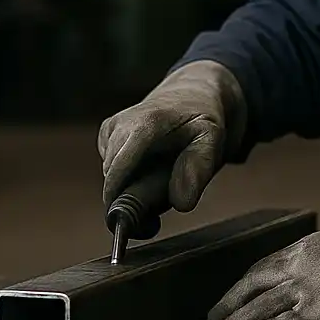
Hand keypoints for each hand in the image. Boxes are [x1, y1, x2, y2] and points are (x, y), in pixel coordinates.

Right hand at [97, 60, 245, 212]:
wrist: (193, 93)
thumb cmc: (203, 118)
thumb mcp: (213, 140)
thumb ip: (198, 169)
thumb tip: (181, 203)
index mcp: (146, 123)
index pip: (118, 168)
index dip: (115, 199)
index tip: (123, 226)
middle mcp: (122, 123)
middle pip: (112, 177)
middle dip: (129, 200)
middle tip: (154, 221)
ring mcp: (111, 128)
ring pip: (111, 176)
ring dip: (131, 189)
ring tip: (161, 183)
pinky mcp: (107, 135)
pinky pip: (111, 170)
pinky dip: (127, 178)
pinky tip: (149, 169)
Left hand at [206, 229, 319, 319]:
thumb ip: (313, 268)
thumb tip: (283, 293)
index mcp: (309, 246)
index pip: (261, 268)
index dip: (239, 290)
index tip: (225, 304)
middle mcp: (305, 261)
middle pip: (253, 286)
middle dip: (227, 307)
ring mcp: (312, 287)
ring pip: (260, 310)